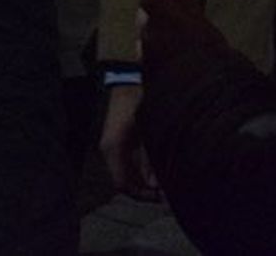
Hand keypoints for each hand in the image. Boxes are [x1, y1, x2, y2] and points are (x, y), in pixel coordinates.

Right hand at [98, 84, 158, 199]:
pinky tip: (157, 170)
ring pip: (127, 173)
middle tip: (165, 194)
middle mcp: (110, 150)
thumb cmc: (139, 100)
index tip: (160, 197)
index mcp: (113, 148)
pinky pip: (128, 163)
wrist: (129, 79)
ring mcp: (113, 146)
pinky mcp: (119, 141)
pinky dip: (142, 170)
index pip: (122, 184)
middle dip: (145, 190)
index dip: (141, 195)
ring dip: (144, 181)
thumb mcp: (148, 130)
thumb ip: (149, 158)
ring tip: (164, 183)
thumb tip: (155, 184)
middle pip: (125, 182)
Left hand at [138, 0, 228, 76]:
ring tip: (181, 51)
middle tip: (178, 25)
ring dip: (157, 42)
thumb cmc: (209, 55)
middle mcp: (146, 31)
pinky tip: (176, 69)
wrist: (204, 97)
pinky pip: (148, 62)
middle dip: (156, 18)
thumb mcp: (203, 23)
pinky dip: (158, 62)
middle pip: (144, 17)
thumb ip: (186, 0)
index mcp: (160, 13)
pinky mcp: (144, 76)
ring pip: (146, 41)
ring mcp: (143, 54)